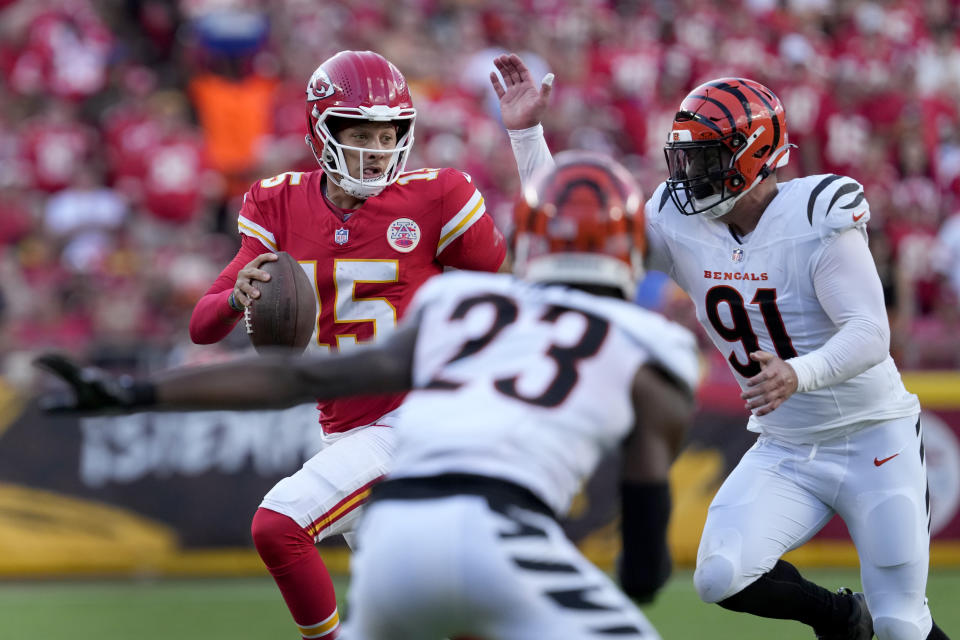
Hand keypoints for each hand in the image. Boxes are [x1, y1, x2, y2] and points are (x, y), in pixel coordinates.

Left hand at [33, 354, 150, 413]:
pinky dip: (113, 391)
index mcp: (79, 382)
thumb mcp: (78, 407)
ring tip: (85, 375)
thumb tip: (41, 409)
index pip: (62, 370)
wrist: (128, 400)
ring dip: (93, 378)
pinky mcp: (118, 395)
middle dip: (64, 365)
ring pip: (98, 381)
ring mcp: (105, 386)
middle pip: (75, 371)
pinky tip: (111, 394)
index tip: (34, 360)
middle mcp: (91, 381)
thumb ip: (60, 406)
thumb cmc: (100, 402)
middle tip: (48, 358)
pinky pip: (116, 393)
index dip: (49, 364)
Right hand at [233, 252, 276, 306]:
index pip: (259, 259)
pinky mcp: (236, 292)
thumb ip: (272, 273)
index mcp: (252, 266)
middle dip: (259, 274)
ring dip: (250, 289)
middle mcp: (244, 273)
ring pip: (244, 285)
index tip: (276, 258)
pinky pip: (239, 296)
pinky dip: (244, 300)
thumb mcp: (260, 276)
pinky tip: (249, 304)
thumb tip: (294, 272)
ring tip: (257, 295)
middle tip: (268, 278)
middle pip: (252, 271)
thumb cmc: (255, 282)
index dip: (267, 257)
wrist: (238, 292)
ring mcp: (240, 282)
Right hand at [490, 53, 553, 129]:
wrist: (523, 130)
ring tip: (496, 60)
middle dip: (508, 64)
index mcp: (529, 87)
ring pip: (506, 78)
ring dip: (501, 69)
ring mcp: (512, 94)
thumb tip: (551, 75)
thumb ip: (546, 88)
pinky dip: (495, 81)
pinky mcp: (504, 101)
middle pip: (514, 72)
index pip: (523, 71)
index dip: (517, 63)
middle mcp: (520, 89)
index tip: (511, 56)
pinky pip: (499, 88)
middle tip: (501, 56)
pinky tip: (492, 73)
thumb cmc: (534, 116)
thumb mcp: (542, 102)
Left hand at [741, 351, 797, 415]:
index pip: (766, 376)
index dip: (757, 380)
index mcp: (776, 371)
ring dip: (757, 404)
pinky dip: (766, 411)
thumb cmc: (779, 366)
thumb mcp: (772, 358)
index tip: (748, 383)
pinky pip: (774, 406)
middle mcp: (779, 382)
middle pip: (766, 389)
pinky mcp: (782, 399)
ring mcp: (781, 392)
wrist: (796, 375)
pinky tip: (757, 413)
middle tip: (742, 396)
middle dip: (753, 394)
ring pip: (769, 399)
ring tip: (746, 406)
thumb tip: (751, 354)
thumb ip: (761, 356)